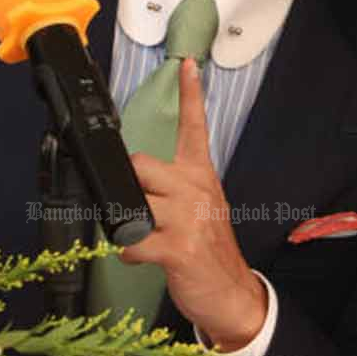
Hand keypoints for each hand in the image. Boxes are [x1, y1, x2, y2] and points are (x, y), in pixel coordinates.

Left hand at [121, 59, 267, 350]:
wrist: (231, 291)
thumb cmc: (207, 248)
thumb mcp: (200, 208)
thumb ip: (172, 187)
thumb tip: (135, 177)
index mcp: (201, 176)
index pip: (195, 128)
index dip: (191, 94)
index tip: (187, 64)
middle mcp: (196, 190)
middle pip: (141, 164)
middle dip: (129, 186)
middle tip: (141, 210)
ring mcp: (188, 219)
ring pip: (132, 202)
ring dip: (125, 223)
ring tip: (142, 237)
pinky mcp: (178, 248)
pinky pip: (132, 241)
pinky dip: (127, 252)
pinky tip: (141, 257)